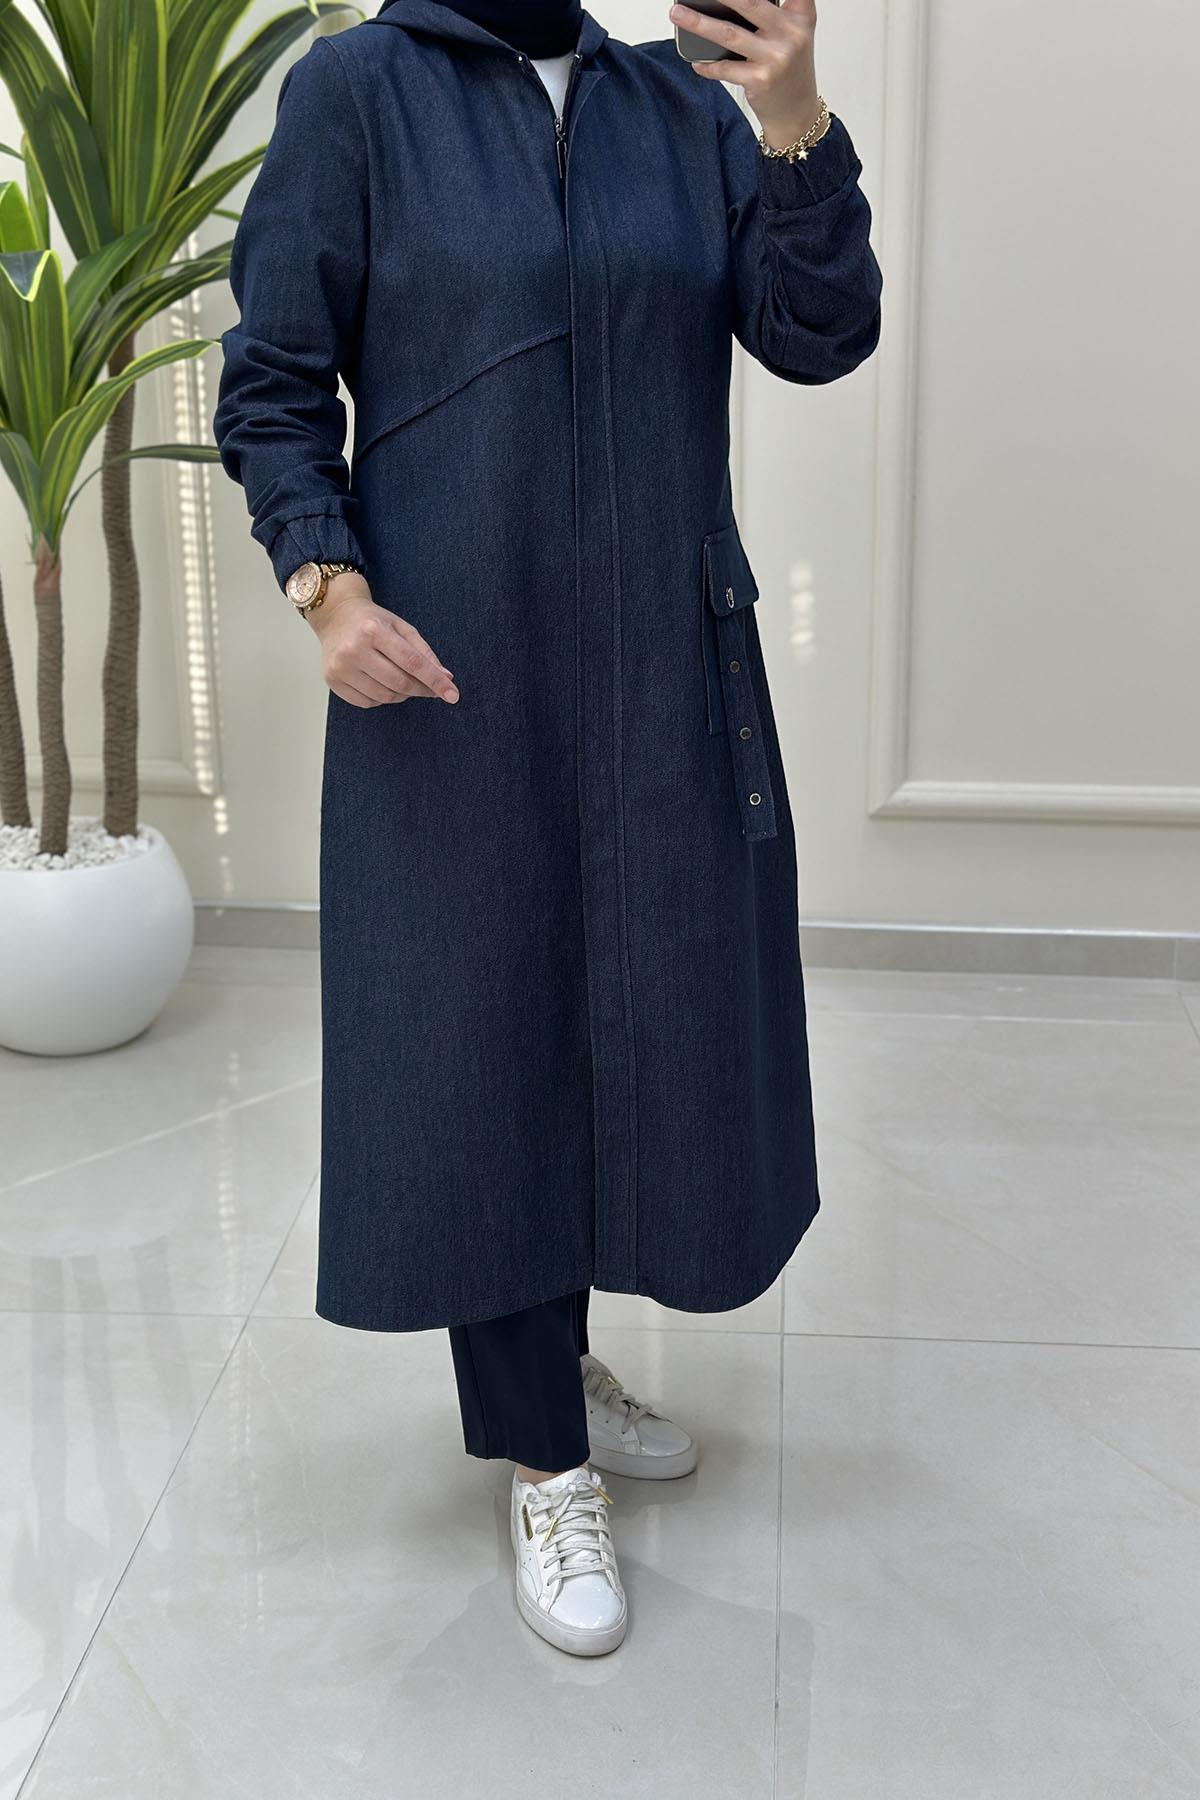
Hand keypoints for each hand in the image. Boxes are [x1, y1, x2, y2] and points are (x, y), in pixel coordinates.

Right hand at [305, 573, 459, 708]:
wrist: (335, 616)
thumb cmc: (373, 621)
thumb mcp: (402, 627)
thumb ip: (424, 652)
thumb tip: (446, 678)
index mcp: (374, 630)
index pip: (412, 662)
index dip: (435, 681)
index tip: (452, 694)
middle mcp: (354, 649)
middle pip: (399, 683)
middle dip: (420, 689)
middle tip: (428, 687)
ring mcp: (340, 667)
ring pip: (385, 697)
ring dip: (401, 694)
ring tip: (400, 680)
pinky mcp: (332, 681)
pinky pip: (367, 703)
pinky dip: (381, 699)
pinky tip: (380, 683)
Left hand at [669, 0, 821, 145]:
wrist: (797, 112)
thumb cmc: (788, 68)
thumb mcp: (792, 33)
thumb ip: (772, 12)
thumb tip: (723, 4)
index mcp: (800, 15)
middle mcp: (791, 33)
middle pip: (749, 3)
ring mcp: (775, 58)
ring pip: (729, 34)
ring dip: (698, 23)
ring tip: (677, 13)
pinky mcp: (760, 80)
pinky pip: (724, 68)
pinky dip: (707, 65)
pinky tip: (696, 61)